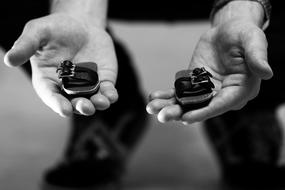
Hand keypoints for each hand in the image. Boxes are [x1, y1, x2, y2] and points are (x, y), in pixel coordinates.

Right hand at [4, 13, 117, 116]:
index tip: (64, 110)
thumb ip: (26, 45)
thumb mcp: (38, 32)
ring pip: (93, 100)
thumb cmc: (55, 29)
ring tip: (101, 102)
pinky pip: (107, 91)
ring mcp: (88, 85)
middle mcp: (68, 87)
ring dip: (97, 104)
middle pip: (74, 103)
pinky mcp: (103, 80)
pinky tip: (111, 95)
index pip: (51, 96)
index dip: (57, 104)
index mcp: (49, 80)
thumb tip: (9, 59)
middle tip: (85, 107)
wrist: (81, 25)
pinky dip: (110, 95)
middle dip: (80, 106)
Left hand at [147, 19, 272, 123]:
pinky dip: (167, 96)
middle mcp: (222, 95)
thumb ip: (257, 57)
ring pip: (187, 102)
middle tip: (162, 116)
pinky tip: (154, 96)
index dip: (204, 111)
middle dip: (181, 112)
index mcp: (239, 90)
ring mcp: (206, 90)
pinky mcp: (194, 84)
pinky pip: (180, 92)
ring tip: (152, 107)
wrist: (227, 31)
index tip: (187, 117)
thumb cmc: (243, 35)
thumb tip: (266, 73)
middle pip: (200, 108)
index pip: (221, 105)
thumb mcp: (253, 41)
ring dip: (169, 106)